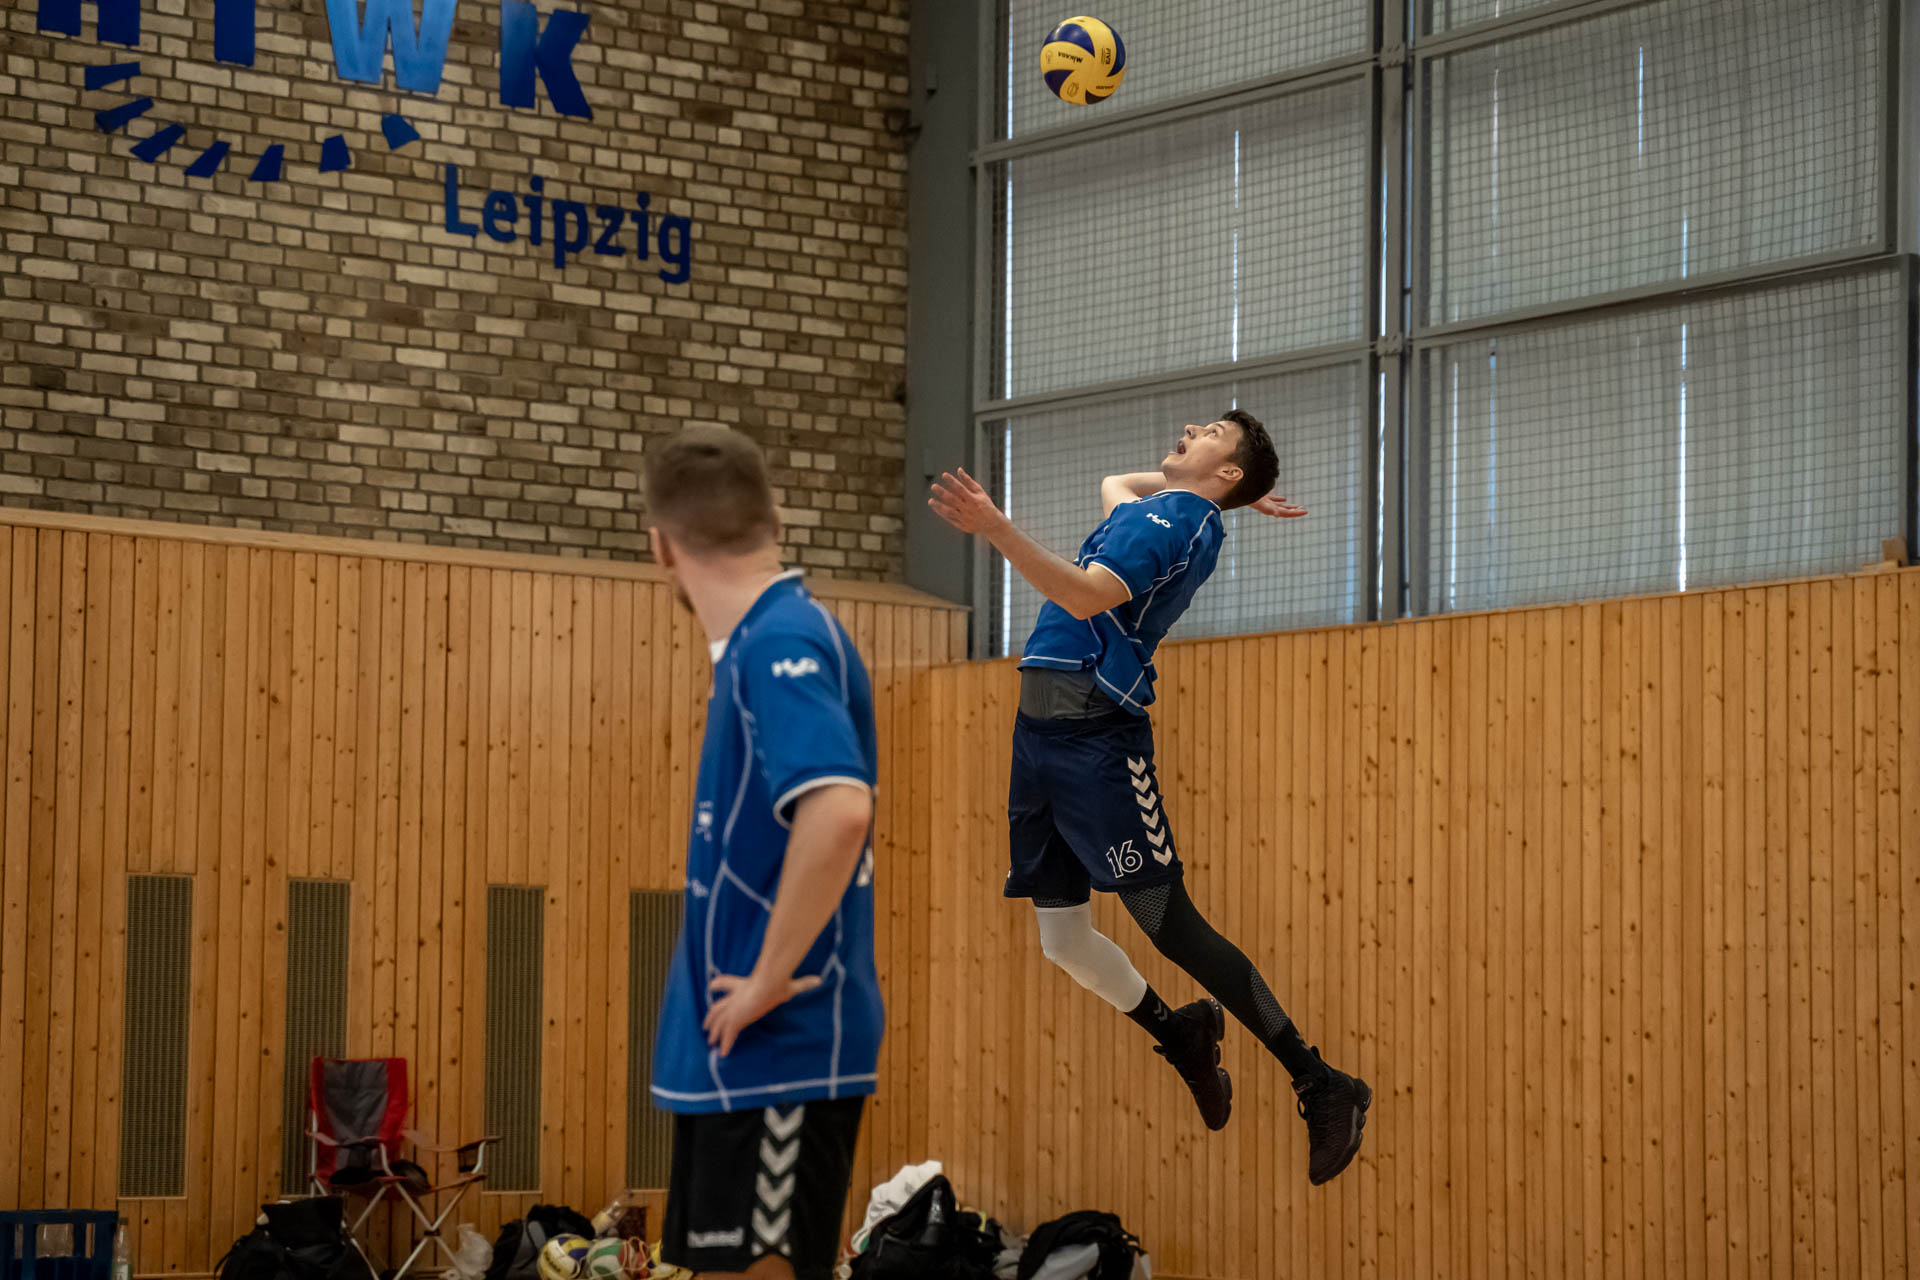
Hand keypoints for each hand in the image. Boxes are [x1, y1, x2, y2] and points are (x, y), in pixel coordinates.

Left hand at [704, 971, 823, 1055]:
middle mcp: (735, 997)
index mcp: (743, 985)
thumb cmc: (778, 983)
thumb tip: (819, 981)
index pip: (725, 983)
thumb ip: (803, 984)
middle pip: (717, 1007)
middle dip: (710, 1017)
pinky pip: (727, 1035)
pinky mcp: (736, 1019)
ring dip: (714, 1032)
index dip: (717, 985)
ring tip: (711, 1041)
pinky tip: (722, 1053)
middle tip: (706, 1025)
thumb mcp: (791, 984)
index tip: (712, 987)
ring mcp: (733, 1008)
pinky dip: (724, 1044)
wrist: (770, 984)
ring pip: (717, 1022)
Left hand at [928, 468, 1005, 535]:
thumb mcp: (979, 492)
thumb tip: (959, 470)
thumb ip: (968, 481)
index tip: (944, 475)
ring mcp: (964, 518)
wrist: (992, 524)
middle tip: (933, 486)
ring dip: (939, 506)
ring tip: (930, 501)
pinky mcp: (962, 526)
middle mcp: (968, 509)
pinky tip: (936, 507)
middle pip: (953, 500)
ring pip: (949, 511)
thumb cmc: (985, 505)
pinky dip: (942, 513)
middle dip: (942, 493)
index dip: (952, 481)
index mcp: (973, 499)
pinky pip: (950, 519)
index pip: (960, 488)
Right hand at [1250, 493, 1307, 519]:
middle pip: (1285, 511)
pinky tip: (1285, 499)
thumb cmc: (1250, 498)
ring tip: (1298, 506)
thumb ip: (1269, 509)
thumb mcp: (1260, 503)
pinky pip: (1274, 499)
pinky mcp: (1263, 497)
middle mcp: (1269, 508)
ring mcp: (1266, 503)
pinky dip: (1280, 500)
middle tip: (1305, 510)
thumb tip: (1278, 515)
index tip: (1305, 511)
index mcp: (1270, 510)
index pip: (1286, 513)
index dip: (1296, 513)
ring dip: (1289, 507)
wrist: (1238, 493)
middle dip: (1295, 511)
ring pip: (1281, 506)